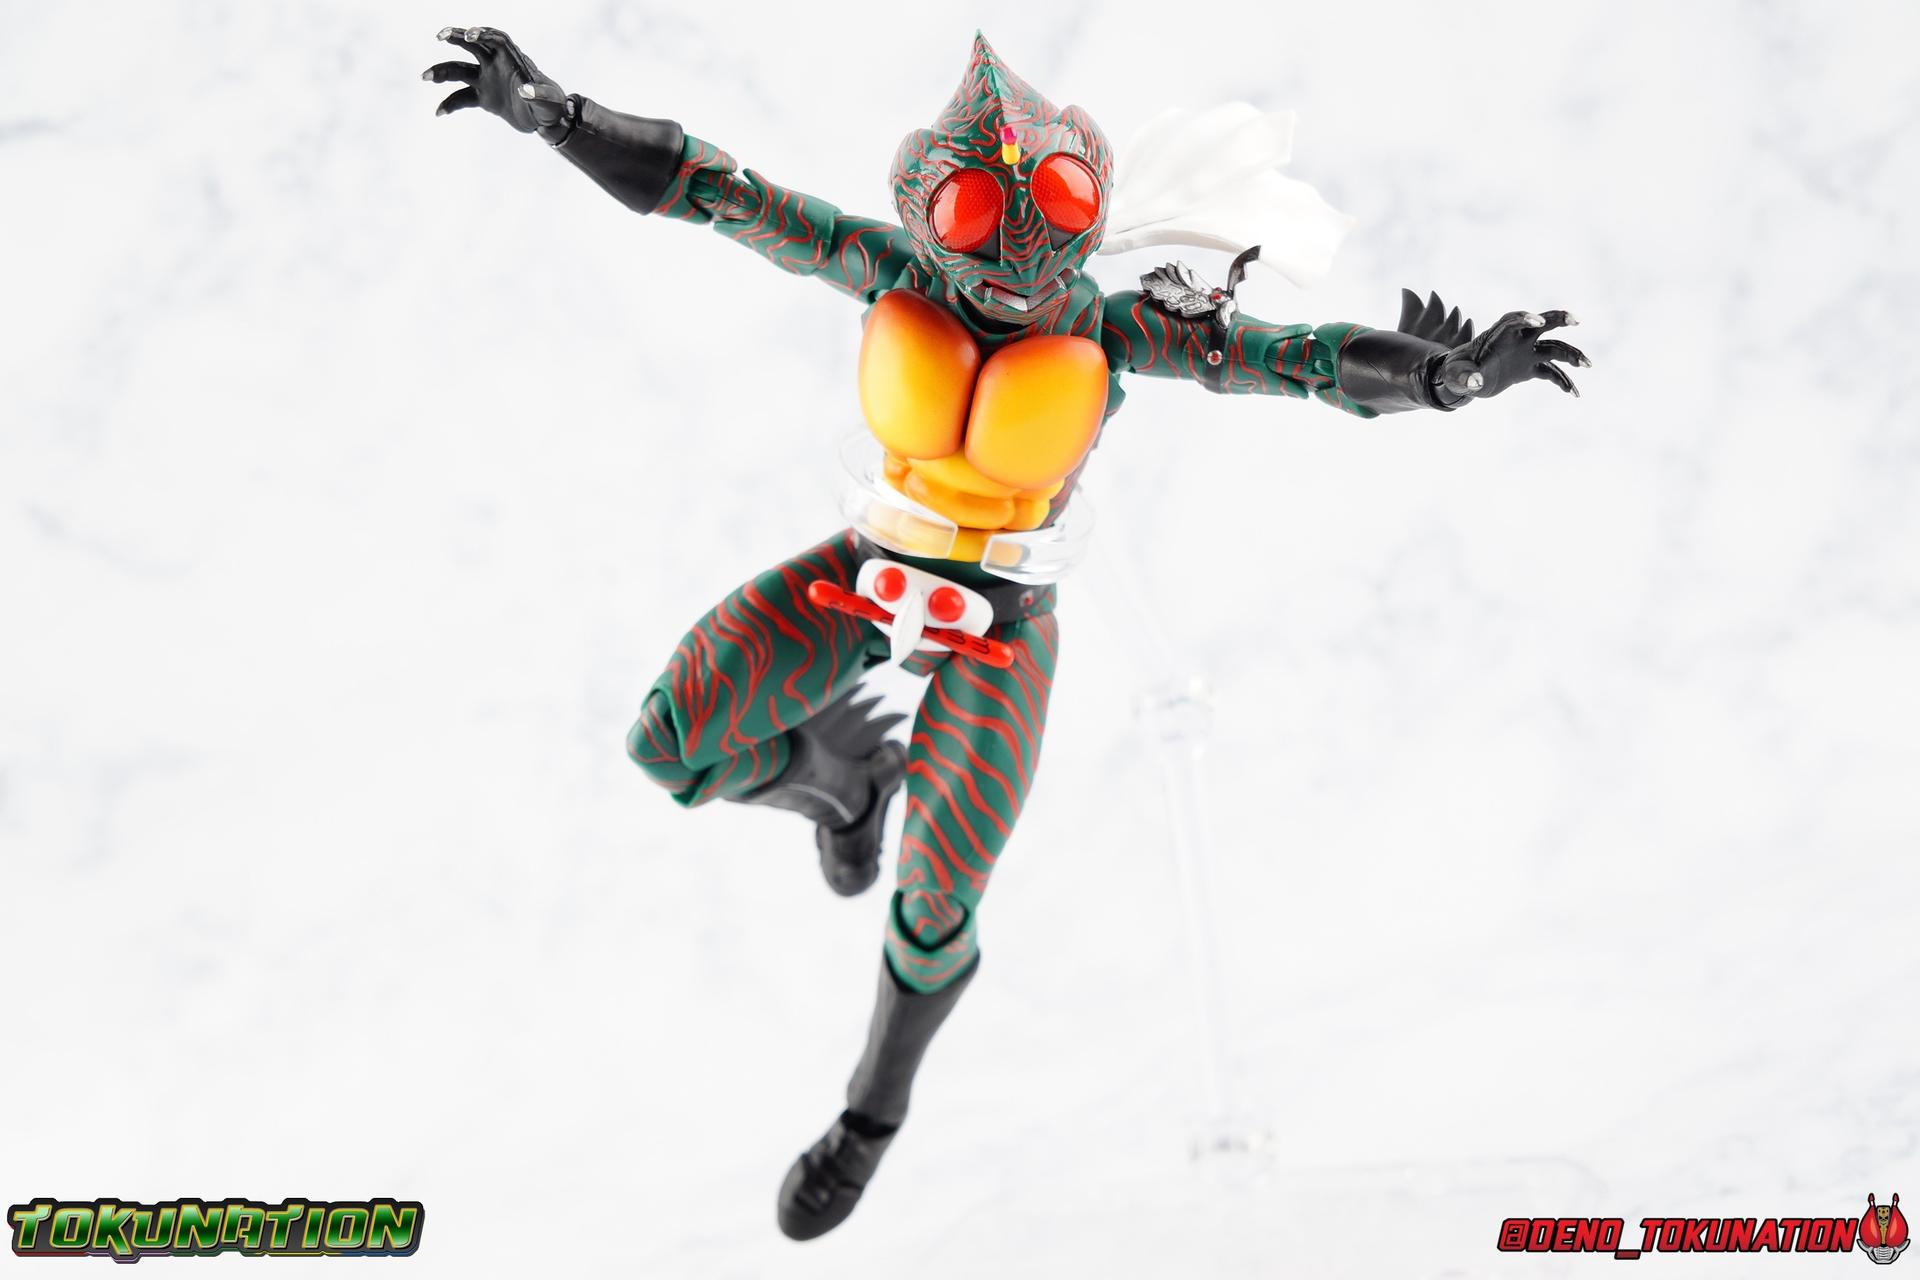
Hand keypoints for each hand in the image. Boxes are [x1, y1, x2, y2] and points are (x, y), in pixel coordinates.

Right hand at [422, 26, 570, 141]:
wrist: (548, 120)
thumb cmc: (552, 105)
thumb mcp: (549, 100)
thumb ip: (539, 94)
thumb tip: (526, 90)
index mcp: (512, 60)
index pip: (496, 39)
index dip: (483, 33)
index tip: (470, 36)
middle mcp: (495, 65)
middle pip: (472, 46)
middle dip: (456, 37)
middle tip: (441, 36)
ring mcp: (486, 80)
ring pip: (459, 71)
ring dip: (442, 72)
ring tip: (425, 77)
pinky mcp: (483, 98)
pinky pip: (461, 98)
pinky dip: (449, 104)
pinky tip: (439, 113)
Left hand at [1433, 310, 1589, 400]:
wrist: (1465, 380)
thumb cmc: (1457, 372)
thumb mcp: (1455, 375)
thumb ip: (1463, 376)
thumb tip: (1475, 381)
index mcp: (1498, 336)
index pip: (1512, 321)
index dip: (1525, 318)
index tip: (1538, 321)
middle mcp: (1517, 340)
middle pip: (1543, 324)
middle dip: (1559, 319)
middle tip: (1575, 321)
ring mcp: (1526, 353)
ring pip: (1554, 348)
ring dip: (1571, 355)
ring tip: (1587, 365)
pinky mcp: (1530, 368)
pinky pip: (1551, 372)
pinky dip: (1563, 381)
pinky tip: (1573, 393)